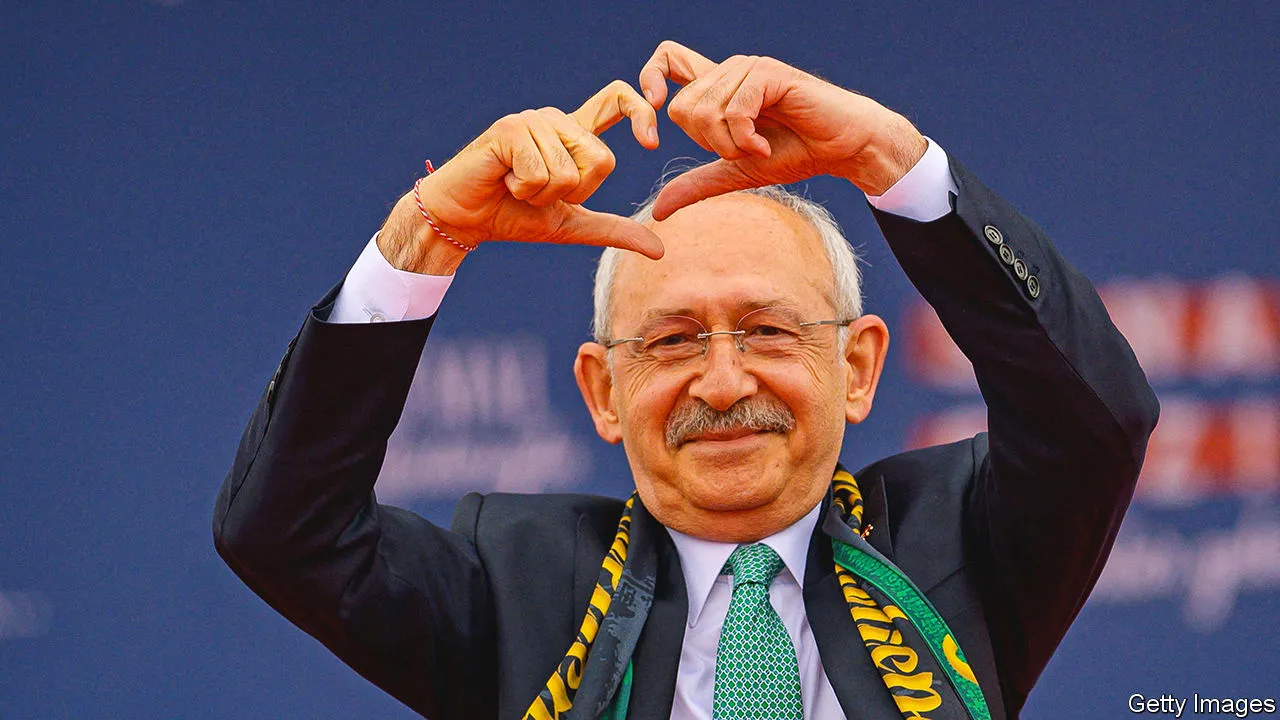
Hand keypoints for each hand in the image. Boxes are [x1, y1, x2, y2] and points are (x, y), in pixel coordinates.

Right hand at [379, 81, 663, 274]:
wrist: (465, 220)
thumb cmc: (514, 217)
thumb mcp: (573, 226)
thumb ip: (614, 230)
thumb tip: (660, 250)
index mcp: (574, 133)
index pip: (617, 100)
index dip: (641, 112)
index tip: (651, 142)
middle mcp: (556, 119)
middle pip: (602, 158)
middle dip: (574, 192)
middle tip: (539, 192)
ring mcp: (532, 120)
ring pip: (568, 171)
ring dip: (542, 195)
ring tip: (517, 186)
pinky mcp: (510, 129)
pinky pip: (540, 172)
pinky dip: (523, 190)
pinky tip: (503, 181)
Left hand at [638, 41, 927, 219]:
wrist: (841, 148)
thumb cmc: (795, 154)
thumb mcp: (736, 173)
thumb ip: (697, 185)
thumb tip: (658, 210)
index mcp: (718, 87)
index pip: (667, 60)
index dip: (651, 79)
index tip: (655, 111)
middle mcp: (729, 71)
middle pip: (682, 106)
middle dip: (708, 143)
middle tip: (741, 149)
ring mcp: (748, 69)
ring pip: (707, 112)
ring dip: (731, 145)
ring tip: (758, 146)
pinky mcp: (768, 74)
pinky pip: (734, 111)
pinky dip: (746, 140)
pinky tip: (765, 145)